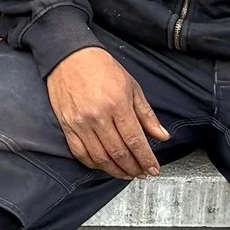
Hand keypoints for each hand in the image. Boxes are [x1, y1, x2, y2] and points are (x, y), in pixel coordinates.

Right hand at [45, 47, 170, 181]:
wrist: (69, 56)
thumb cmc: (100, 67)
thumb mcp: (131, 86)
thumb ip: (147, 114)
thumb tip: (162, 135)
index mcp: (117, 104)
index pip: (135, 141)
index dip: (146, 159)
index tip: (154, 169)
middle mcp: (98, 116)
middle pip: (119, 153)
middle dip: (134, 168)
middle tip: (143, 173)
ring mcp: (80, 123)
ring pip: (101, 157)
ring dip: (116, 170)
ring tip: (127, 173)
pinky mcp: (67, 126)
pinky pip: (80, 153)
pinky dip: (93, 164)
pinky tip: (104, 166)